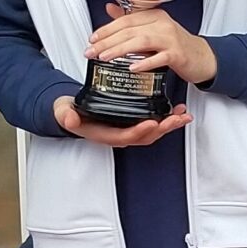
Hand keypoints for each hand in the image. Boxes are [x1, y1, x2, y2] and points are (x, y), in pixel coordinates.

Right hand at [52, 94, 187, 146]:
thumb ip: (66, 115)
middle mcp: (119, 134)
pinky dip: (167, 119)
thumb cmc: (70, 112)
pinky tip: (178, 112)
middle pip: (144, 136)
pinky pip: (153, 123)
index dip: (138, 131)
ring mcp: (128, 129)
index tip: (150, 123)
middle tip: (176, 119)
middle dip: (162, 128)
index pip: (124, 136)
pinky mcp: (133, 122)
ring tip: (183, 115)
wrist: (72, 111)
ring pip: (152, 131)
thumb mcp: (64, 111)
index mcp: (105, 134)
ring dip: (169, 124)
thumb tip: (70, 120)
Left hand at [87, 3, 214, 85]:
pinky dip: (145, 62)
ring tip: (105, 57)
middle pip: (130, 30)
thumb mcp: (152, 29)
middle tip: (92, 51)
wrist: (202, 57)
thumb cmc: (176, 45)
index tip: (92, 39)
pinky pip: (160, 58)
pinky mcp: (178, 54)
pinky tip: (133, 67)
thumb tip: (110, 9)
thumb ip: (131, 21)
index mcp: (154, 16)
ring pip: (142, 41)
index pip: (126, 20)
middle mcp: (162, 24)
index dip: (107, 29)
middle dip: (107, 41)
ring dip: (120, 49)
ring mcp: (171, 39)